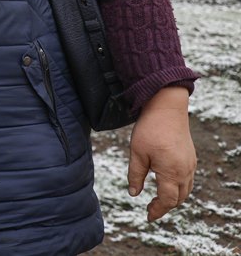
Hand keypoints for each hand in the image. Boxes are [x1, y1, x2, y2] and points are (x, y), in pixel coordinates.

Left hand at [127, 86, 195, 221]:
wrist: (167, 108)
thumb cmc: (149, 129)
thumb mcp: (137, 153)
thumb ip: (135, 175)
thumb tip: (133, 194)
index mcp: (171, 173)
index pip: (167, 201)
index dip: (157, 210)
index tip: (148, 216)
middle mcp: (185, 171)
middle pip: (178, 198)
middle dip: (165, 206)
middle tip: (151, 209)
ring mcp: (190, 164)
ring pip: (185, 190)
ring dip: (173, 197)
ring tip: (158, 199)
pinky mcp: (191, 157)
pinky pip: (188, 179)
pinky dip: (178, 187)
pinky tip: (166, 183)